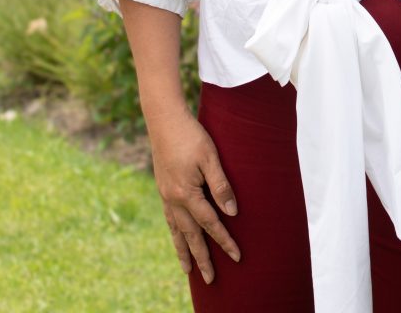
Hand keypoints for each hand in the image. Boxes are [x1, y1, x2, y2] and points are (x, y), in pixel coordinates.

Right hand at [148, 107, 240, 283]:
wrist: (164, 120)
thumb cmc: (191, 135)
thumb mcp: (210, 157)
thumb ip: (220, 185)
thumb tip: (232, 212)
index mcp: (186, 194)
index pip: (210, 224)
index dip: (224, 241)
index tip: (237, 256)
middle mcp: (173, 200)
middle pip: (190, 235)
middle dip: (201, 258)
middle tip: (210, 279)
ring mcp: (165, 195)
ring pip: (176, 231)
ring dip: (183, 250)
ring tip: (188, 270)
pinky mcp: (162, 188)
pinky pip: (169, 219)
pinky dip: (174, 232)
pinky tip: (177, 236)